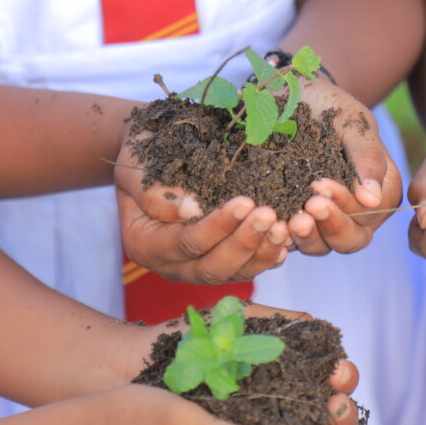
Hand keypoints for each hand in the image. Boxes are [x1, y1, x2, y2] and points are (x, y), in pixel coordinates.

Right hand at [115, 130, 289, 284]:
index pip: (186, 243)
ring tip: (284, 227)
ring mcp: (199, 266)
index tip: (244, 202)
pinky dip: (268, 255)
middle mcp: (172, 265)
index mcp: (146, 245)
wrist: (152, 151)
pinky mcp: (223, 260)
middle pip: (212, 268)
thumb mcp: (138, 166)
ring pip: (235, 273)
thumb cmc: (143, 154)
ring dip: (262, 252)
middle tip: (269, 216)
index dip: (217, 226)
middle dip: (244, 243)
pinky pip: (248, 266)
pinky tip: (287, 238)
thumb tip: (192, 210)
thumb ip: (156, 192)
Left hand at [144, 303, 362, 424]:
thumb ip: (276, 321)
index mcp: (291, 373)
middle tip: (331, 409)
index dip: (343, 380)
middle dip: (341, 415)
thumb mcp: (232, 326)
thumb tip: (317, 329)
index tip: (335, 375)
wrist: (128, 373)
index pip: (336, 382)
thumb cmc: (182, 344)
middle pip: (335, 420)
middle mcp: (285, 407)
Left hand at [287, 77, 402, 255]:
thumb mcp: (353, 122)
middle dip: (329, 226)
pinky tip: (270, 226)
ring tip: (288, 222)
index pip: (370, 212)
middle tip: (306, 208)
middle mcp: (358, 213)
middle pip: (351, 239)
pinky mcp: (298, 222)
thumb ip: (368, 156)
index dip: (346, 204)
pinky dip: (283, 239)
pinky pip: (293, 242)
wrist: (295, 100)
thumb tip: (372, 199)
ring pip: (323, 246)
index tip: (319, 184)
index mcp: (381, 191)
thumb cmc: (331, 107)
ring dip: (306, 238)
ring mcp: (327, 222)